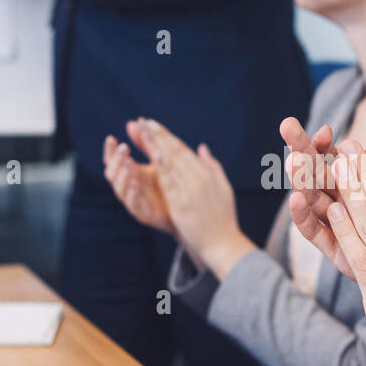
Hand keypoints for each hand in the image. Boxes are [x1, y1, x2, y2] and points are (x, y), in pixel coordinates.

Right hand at [103, 120, 174, 236]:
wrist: (185, 211)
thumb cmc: (170, 183)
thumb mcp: (158, 160)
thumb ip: (145, 143)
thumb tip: (133, 122)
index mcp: (129, 173)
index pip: (112, 160)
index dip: (109, 150)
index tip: (111, 138)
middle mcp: (127, 186)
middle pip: (112, 173)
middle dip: (116, 160)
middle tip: (124, 148)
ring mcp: (133, 200)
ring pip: (119, 188)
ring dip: (122, 174)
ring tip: (128, 162)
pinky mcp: (142, 213)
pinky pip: (132, 203)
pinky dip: (131, 192)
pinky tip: (135, 181)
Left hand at [138, 119, 255, 278]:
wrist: (223, 244)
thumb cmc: (223, 217)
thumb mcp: (223, 188)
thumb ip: (213, 166)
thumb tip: (202, 148)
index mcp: (207, 174)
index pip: (182, 149)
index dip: (166, 135)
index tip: (152, 124)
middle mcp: (198, 179)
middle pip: (174, 152)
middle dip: (157, 136)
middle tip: (143, 122)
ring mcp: (190, 192)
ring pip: (170, 164)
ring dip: (155, 147)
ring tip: (142, 134)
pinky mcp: (183, 206)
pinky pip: (169, 184)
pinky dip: (159, 169)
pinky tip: (149, 158)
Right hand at [285, 115, 365, 281]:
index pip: (338, 157)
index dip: (327, 142)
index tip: (326, 129)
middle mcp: (352, 204)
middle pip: (319, 173)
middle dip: (302, 150)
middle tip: (288, 127)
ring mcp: (345, 227)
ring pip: (314, 199)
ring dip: (301, 179)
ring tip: (293, 161)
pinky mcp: (343, 253)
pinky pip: (317, 234)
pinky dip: (304, 217)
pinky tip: (299, 198)